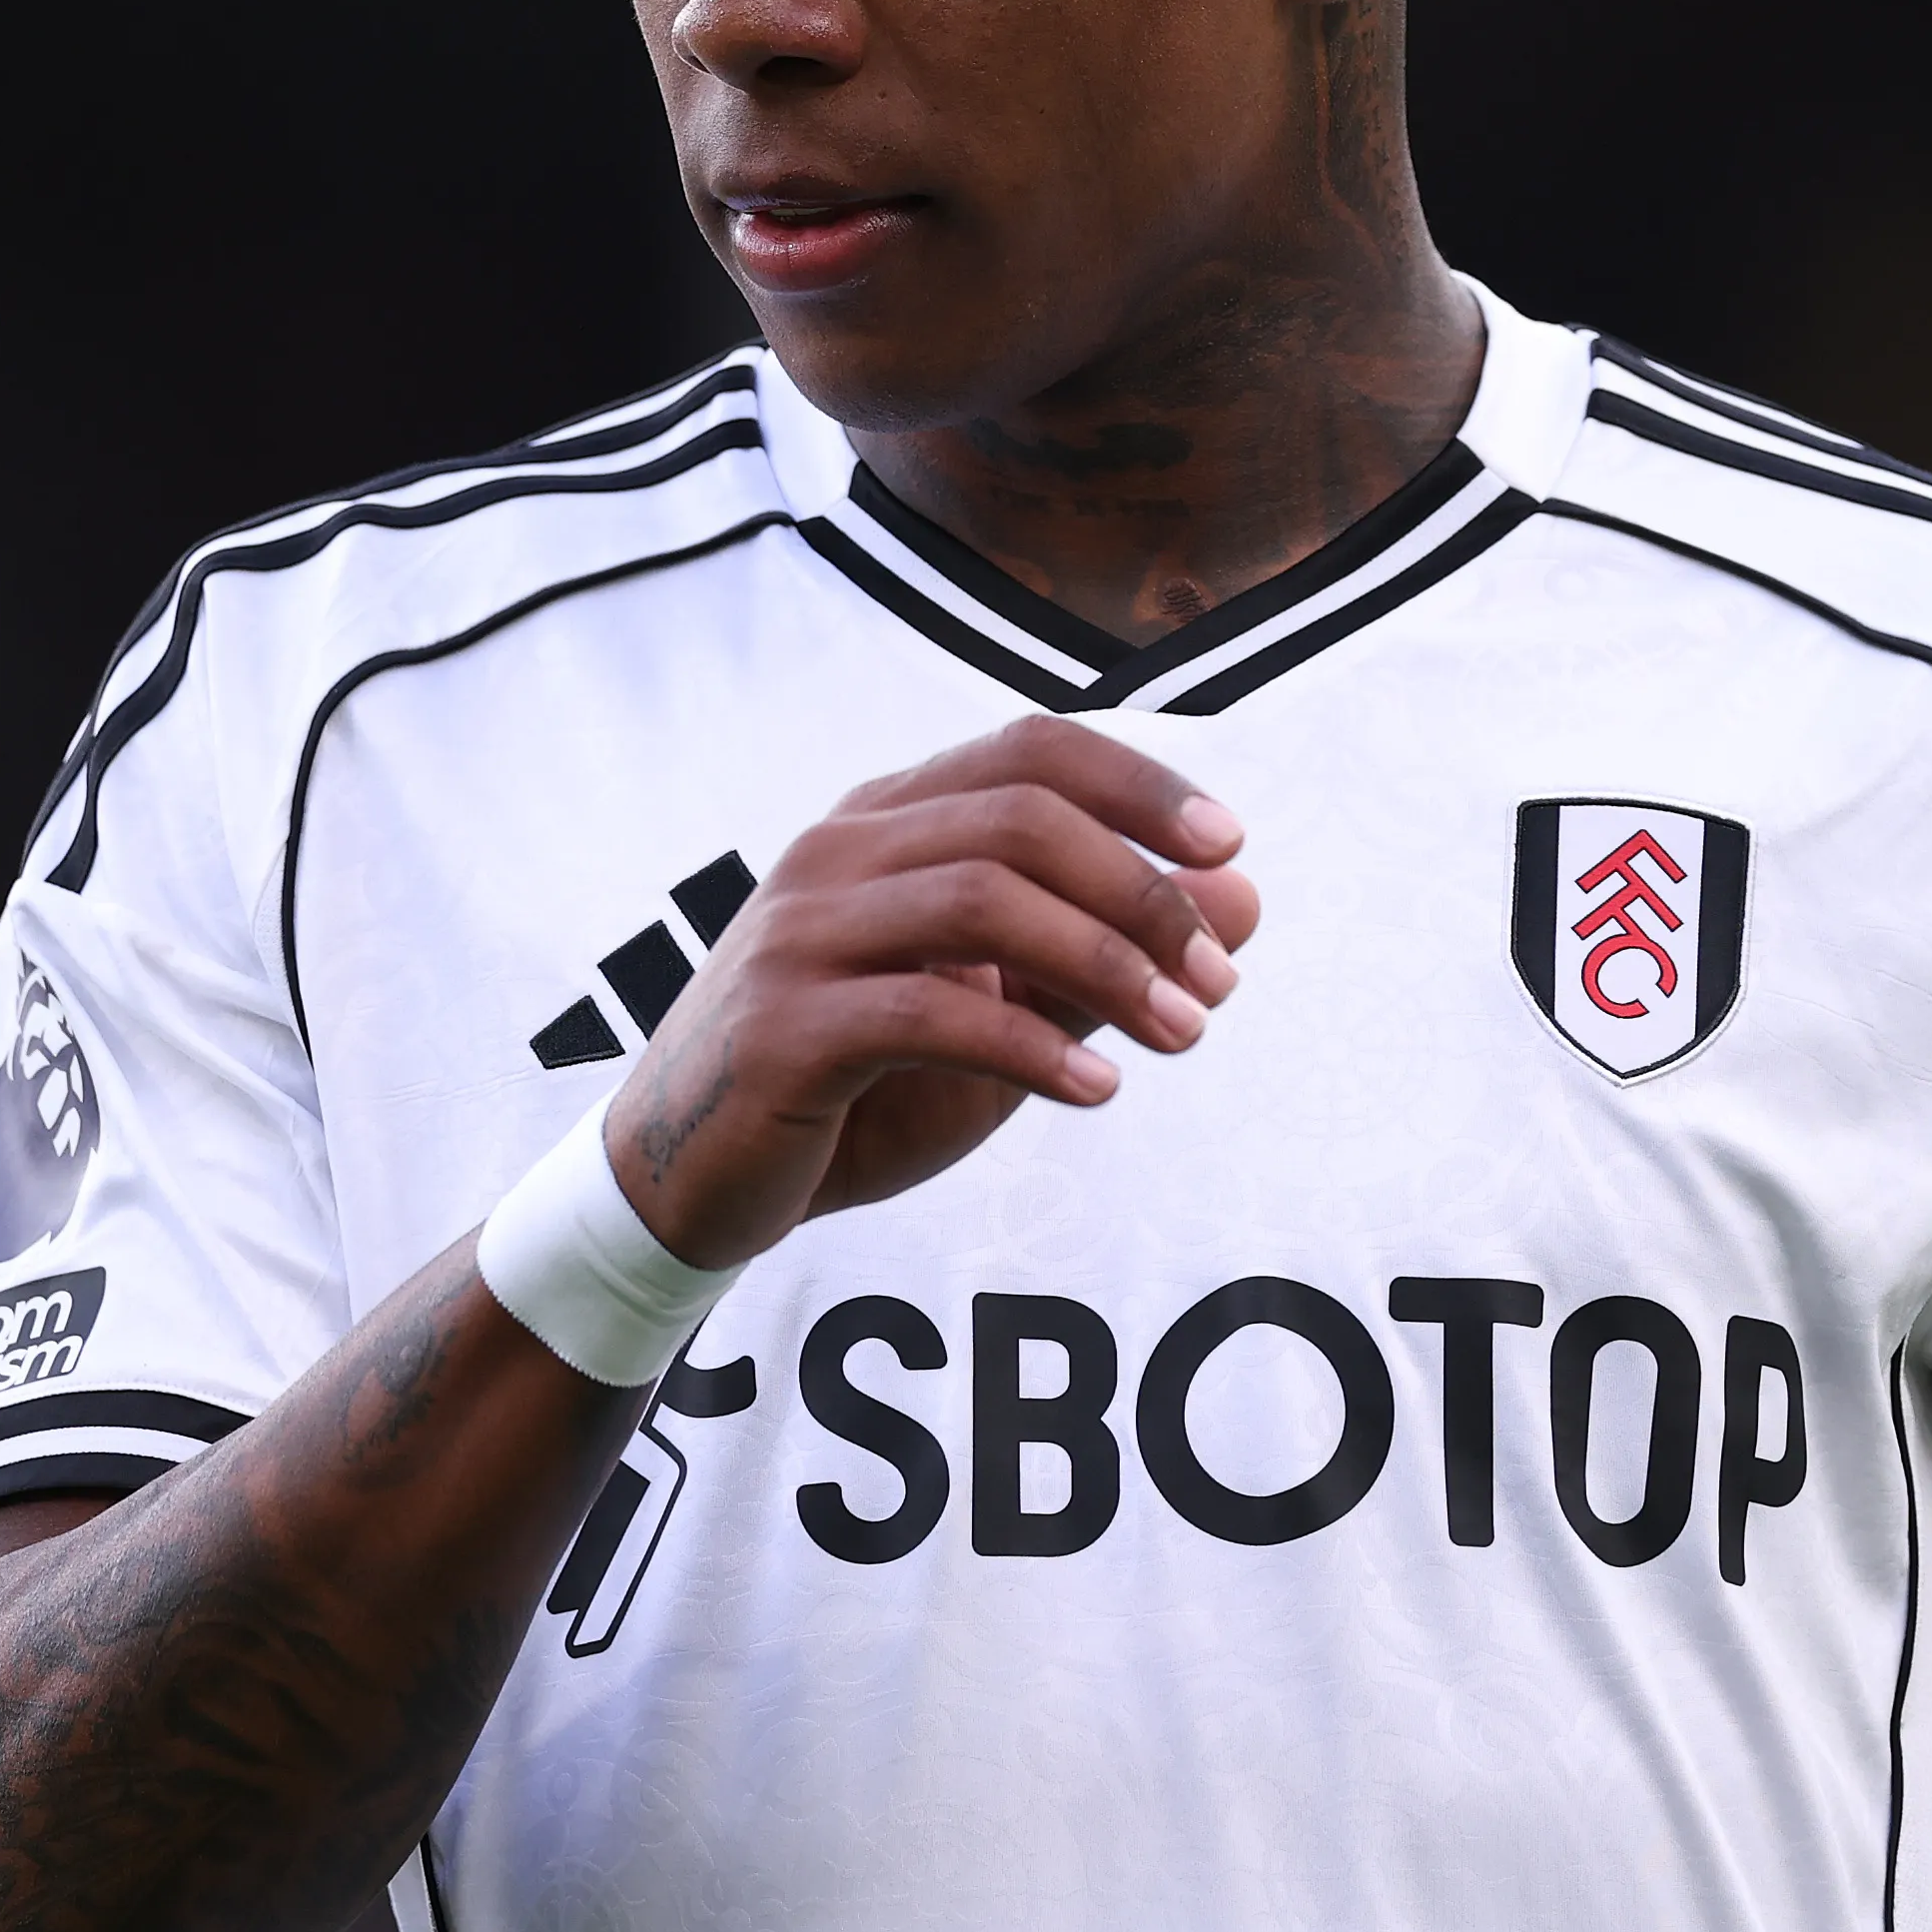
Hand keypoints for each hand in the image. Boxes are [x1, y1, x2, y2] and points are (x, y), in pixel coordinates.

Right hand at [601, 714, 1259, 1269]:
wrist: (685, 1180)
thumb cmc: (856, 1085)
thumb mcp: (1001, 1010)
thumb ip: (1106, 953)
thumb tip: (1246, 898)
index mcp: (885, 821)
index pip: (1026, 750)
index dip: (1138, 782)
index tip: (1229, 845)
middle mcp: (837, 852)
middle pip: (1019, 819)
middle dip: (1141, 893)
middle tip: (1217, 979)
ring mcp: (800, 934)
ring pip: (980, 901)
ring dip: (1105, 965)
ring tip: (1181, 1034)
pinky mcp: (781, 1027)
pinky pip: (928, 1013)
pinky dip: (1032, 1047)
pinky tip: (1097, 1091)